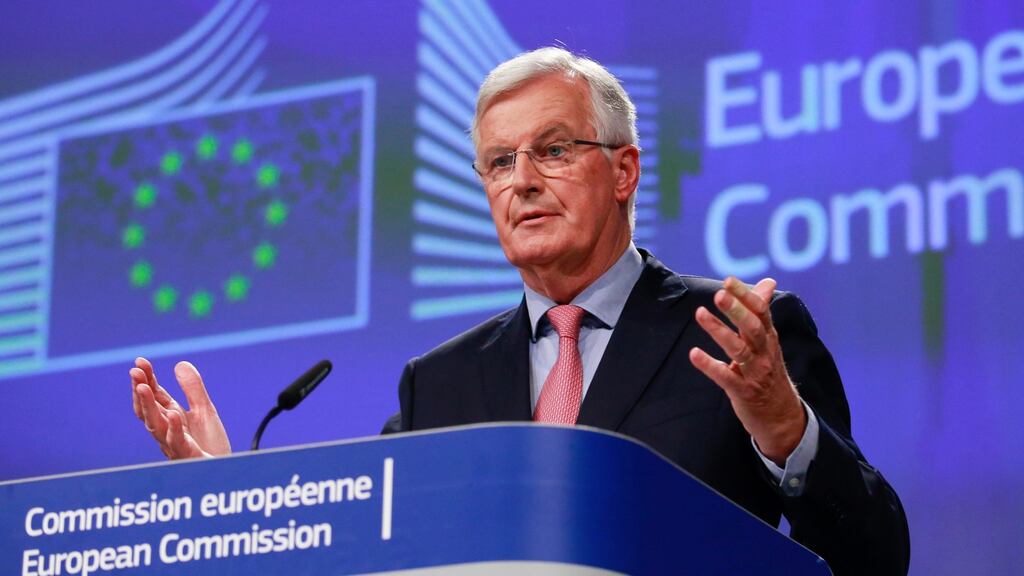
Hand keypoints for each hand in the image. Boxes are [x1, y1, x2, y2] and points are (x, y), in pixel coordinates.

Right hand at [130, 357, 230, 459]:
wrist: (226, 470)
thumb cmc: (211, 445)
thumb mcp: (205, 411)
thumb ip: (193, 389)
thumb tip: (180, 364)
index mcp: (171, 418)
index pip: (155, 396)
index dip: (147, 379)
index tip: (140, 361)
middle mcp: (168, 431)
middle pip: (149, 409)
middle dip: (141, 391)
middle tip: (134, 371)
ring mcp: (175, 444)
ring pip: (156, 426)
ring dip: (148, 406)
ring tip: (143, 387)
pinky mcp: (188, 455)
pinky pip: (179, 442)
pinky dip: (175, 428)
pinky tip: (174, 414)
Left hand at [689, 277, 805, 465]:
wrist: (782, 416)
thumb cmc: (769, 372)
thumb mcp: (768, 341)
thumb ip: (762, 311)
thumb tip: (768, 282)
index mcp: (769, 338)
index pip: (761, 312)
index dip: (745, 295)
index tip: (729, 280)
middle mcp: (765, 353)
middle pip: (752, 328)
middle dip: (736, 310)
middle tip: (719, 294)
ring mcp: (755, 373)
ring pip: (739, 350)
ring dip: (719, 331)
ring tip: (700, 314)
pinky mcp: (744, 392)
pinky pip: (726, 377)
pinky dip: (710, 365)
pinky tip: (694, 354)